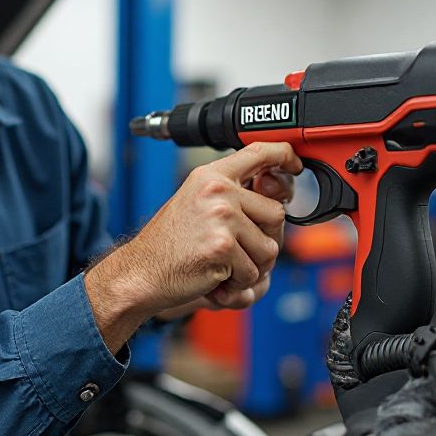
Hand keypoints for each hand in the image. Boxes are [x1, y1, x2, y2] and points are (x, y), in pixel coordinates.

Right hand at [85, 142, 301, 351]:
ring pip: (269, 247)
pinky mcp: (223, 246)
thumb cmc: (168, 244)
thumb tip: (275, 191)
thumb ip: (230, 195)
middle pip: (276, 214)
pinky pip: (253, 271)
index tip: (294, 163)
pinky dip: (237, 282)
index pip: (258, 152)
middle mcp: (217, 191)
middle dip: (263, 239)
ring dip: (251, 265)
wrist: (141, 271)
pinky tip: (214, 275)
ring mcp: (221, 217)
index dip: (284, 156)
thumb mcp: (195, 203)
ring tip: (221, 263)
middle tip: (234, 251)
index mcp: (210, 176)